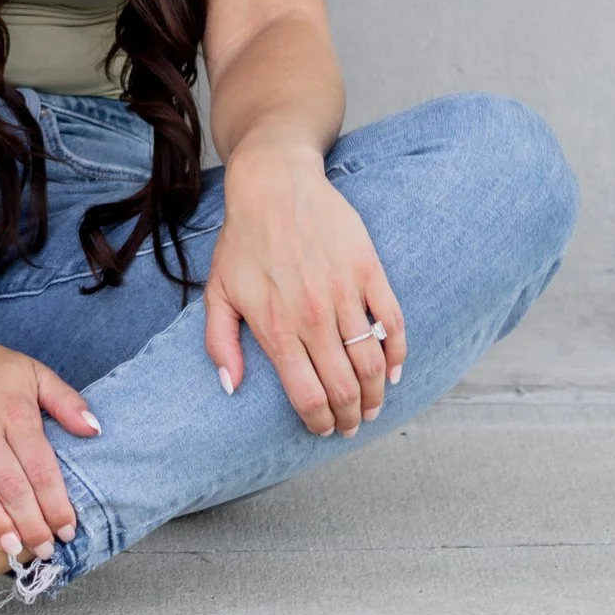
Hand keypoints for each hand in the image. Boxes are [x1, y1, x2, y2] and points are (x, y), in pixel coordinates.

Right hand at [0, 312, 100, 561]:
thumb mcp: (34, 373)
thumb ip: (66, 402)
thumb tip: (95, 430)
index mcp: (14, 411)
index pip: (40, 466)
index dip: (56, 502)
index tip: (67, 530)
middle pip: (10, 482)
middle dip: (31, 522)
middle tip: (44, 550)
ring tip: (13, 546)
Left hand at [203, 137, 405, 434]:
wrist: (274, 184)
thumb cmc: (243, 240)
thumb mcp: (217, 291)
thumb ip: (219, 342)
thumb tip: (231, 387)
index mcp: (276, 328)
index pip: (308, 397)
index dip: (319, 422)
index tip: (323, 429)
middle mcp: (312, 317)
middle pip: (344, 388)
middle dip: (350, 417)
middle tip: (351, 425)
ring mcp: (344, 295)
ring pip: (371, 364)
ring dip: (375, 395)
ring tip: (372, 407)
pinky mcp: (368, 272)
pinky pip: (393, 324)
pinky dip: (397, 355)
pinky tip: (393, 372)